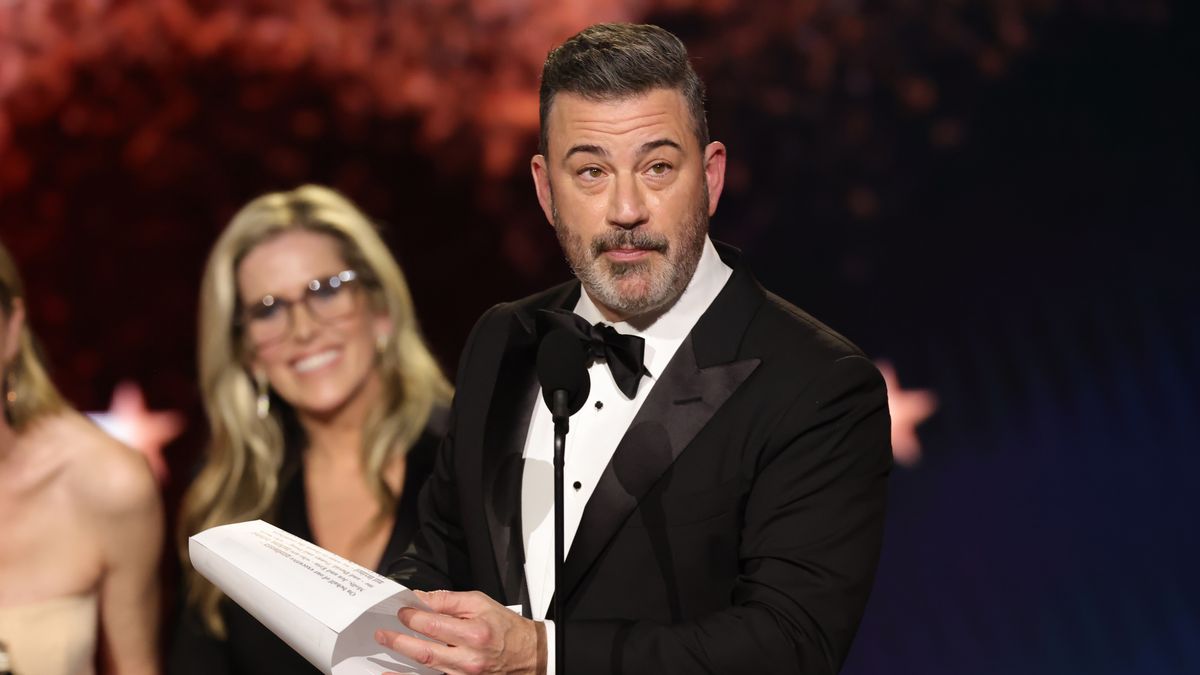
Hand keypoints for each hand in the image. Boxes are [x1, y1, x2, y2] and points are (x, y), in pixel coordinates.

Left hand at [376, 590, 544, 674]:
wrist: (527, 654)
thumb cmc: (505, 628)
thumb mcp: (481, 603)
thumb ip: (449, 600)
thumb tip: (421, 598)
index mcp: (475, 633)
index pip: (434, 624)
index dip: (413, 616)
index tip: (401, 611)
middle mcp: (469, 658)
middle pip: (425, 651)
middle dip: (399, 641)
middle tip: (382, 633)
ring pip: (425, 669)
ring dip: (400, 661)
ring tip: (385, 650)